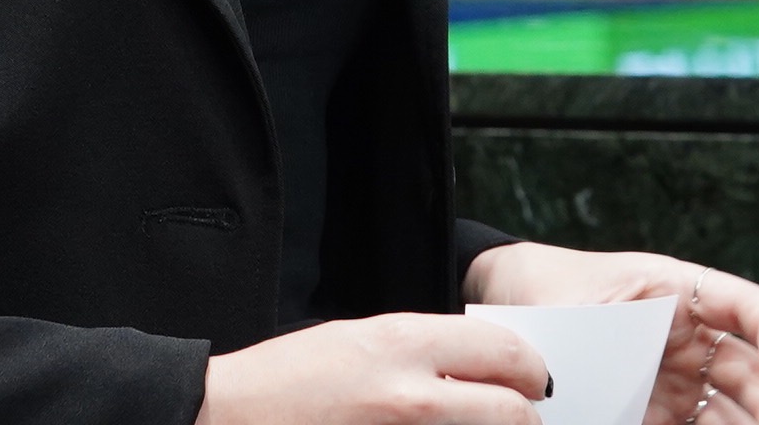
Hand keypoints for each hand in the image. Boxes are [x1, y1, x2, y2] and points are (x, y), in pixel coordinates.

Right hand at [196, 311, 554, 424]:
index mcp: (403, 342)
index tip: (530, 378)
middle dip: (525, 416)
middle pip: (514, 411)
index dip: (529, 368)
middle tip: (521, 416)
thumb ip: (423, 352)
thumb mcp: (359, 341)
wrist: (228, 419)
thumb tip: (478, 367)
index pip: (505, 351)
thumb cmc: (286, 381)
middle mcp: (411, 393)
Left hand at [462, 244, 758, 424]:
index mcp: (678, 293)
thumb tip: (597, 389)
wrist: (516, 305)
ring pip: (733, 409)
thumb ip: (602, 345)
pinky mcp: (663, 412)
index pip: (742, 303)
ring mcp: (680, 379)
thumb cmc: (551, 292)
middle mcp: (690, 338)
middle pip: (749, 368)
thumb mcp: (575, 307)